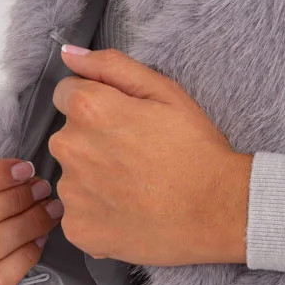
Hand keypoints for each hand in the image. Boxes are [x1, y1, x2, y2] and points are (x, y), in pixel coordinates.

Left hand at [48, 45, 251, 264]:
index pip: (66, 94)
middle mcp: (70, 148)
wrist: (218, 211)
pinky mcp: (78, 229)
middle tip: (135, 156)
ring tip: (135, 187)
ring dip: (93, 179)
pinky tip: (129, 212)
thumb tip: (69, 55)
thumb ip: (112, 66)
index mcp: (88, 109)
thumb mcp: (165, 92)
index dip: (98, 104)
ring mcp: (71, 193)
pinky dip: (97, 213)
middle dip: (93, 141)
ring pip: (72, 176)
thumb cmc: (196, 149)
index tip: (124, 122)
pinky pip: (78, 214)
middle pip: (68, 136)